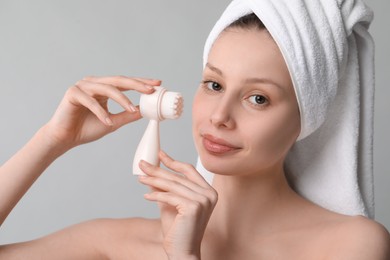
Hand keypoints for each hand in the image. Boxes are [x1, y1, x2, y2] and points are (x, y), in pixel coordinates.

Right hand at [43, 76, 159, 150]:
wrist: (64, 138)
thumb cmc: (87, 129)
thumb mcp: (113, 122)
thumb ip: (128, 115)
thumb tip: (146, 111)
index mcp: (104, 88)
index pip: (126, 82)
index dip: (141, 82)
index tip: (157, 84)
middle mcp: (94, 83)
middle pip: (119, 80)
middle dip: (137, 84)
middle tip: (150, 90)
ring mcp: (83, 86)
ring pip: (107, 88)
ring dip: (122, 99)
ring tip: (133, 110)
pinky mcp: (73, 92)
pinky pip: (90, 100)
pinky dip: (100, 111)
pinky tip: (108, 121)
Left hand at [138, 151, 217, 258]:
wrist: (182, 251)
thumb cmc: (178, 230)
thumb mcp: (170, 204)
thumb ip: (164, 188)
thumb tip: (152, 172)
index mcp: (208, 191)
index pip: (189, 170)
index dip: (173, 161)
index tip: (159, 154)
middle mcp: (209, 194)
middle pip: (178, 177)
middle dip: (158, 170)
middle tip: (143, 164)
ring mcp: (203, 200)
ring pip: (172, 185)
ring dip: (154, 181)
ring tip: (141, 178)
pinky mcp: (194, 207)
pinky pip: (170, 197)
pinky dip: (156, 196)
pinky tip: (146, 196)